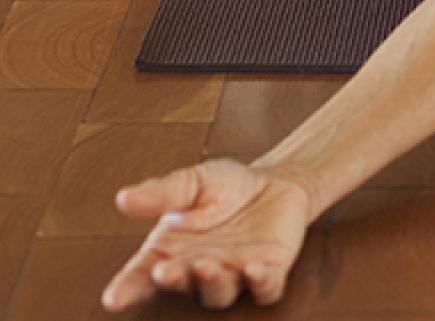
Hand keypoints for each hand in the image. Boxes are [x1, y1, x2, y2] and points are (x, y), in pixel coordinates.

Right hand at [102, 158, 312, 311]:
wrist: (276, 181)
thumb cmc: (225, 186)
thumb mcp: (192, 183)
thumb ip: (161, 194)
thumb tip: (123, 198)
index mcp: (170, 252)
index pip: (141, 275)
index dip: (127, 289)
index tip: (113, 298)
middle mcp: (197, 270)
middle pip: (181, 285)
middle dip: (173, 280)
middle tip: (164, 270)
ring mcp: (234, 275)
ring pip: (219, 293)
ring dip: (212, 282)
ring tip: (206, 265)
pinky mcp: (270, 272)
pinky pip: (265, 289)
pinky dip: (262, 283)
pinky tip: (256, 269)